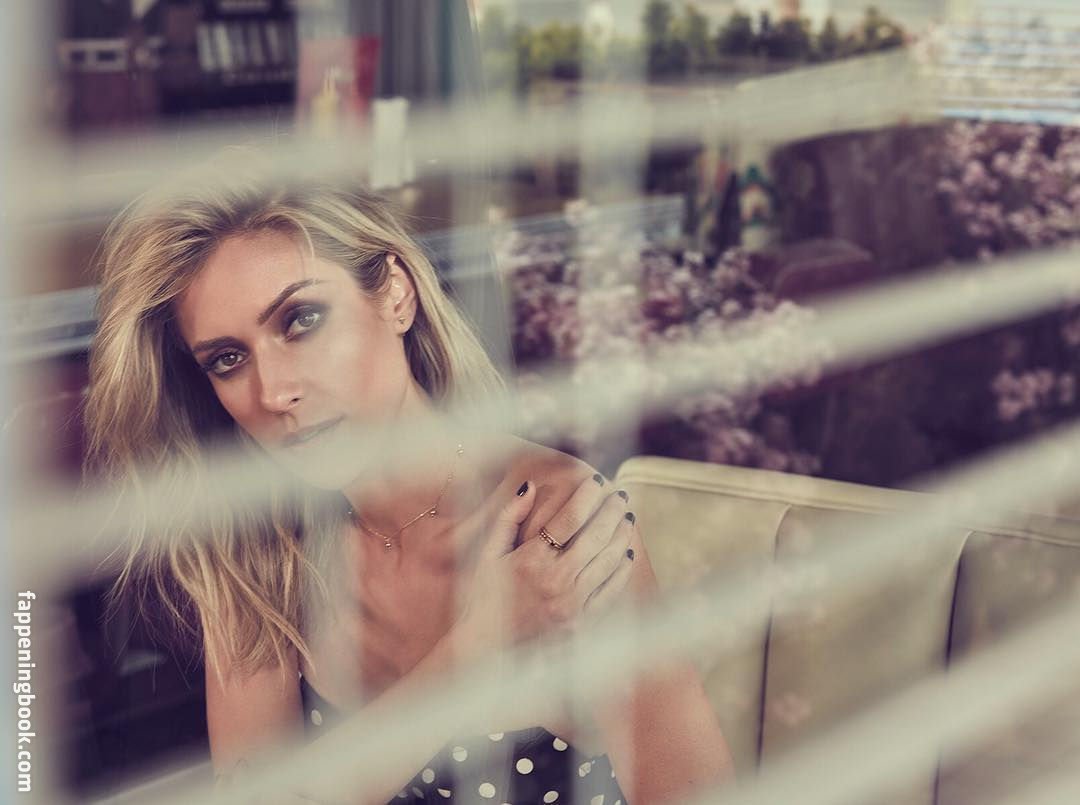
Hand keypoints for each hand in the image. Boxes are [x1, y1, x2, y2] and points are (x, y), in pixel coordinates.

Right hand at [453, 473, 636, 655]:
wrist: (487, 647)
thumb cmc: (485, 595)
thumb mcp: (488, 553)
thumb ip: (508, 517)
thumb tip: (530, 485)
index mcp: (531, 561)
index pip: (569, 518)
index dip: (586, 495)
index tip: (596, 480)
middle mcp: (555, 582)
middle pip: (596, 536)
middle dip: (612, 511)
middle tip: (621, 495)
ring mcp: (571, 604)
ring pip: (608, 561)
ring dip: (622, 535)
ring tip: (627, 518)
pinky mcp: (581, 622)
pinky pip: (610, 590)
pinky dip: (622, 569)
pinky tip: (626, 552)